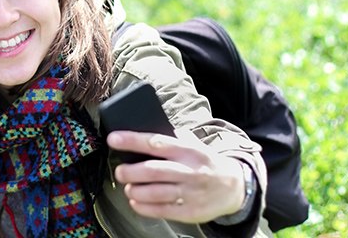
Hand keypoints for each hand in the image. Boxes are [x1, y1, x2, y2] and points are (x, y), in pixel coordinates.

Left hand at [107, 129, 245, 223]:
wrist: (234, 187)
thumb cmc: (204, 162)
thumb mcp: (193, 145)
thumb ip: (171, 139)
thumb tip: (140, 135)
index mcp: (188, 150)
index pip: (156, 143)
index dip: (132, 141)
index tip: (113, 139)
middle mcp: (189, 171)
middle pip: (153, 171)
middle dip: (130, 171)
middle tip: (119, 171)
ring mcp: (190, 193)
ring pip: (155, 193)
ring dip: (135, 191)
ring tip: (128, 188)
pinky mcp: (190, 212)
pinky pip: (162, 210)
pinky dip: (144, 207)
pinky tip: (135, 202)